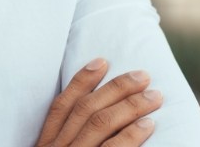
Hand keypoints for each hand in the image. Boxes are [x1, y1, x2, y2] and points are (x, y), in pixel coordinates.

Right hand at [35, 58, 162, 146]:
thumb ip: (68, 142)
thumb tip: (94, 114)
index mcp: (45, 145)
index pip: (61, 106)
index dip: (81, 81)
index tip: (101, 61)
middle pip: (85, 109)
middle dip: (115, 88)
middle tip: (142, 75)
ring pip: (100, 123)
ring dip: (130, 106)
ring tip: (154, 96)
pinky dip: (131, 135)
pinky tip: (148, 124)